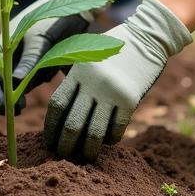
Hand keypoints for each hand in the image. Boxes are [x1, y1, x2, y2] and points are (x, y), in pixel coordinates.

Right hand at [0, 0, 113, 114]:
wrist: (77, 10)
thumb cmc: (53, 19)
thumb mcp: (41, 39)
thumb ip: (29, 60)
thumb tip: (14, 83)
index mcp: (3, 43)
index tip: (3, 108)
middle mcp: (10, 53)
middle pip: (4, 82)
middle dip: (10, 96)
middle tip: (20, 109)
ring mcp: (24, 60)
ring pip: (21, 83)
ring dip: (27, 88)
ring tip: (36, 88)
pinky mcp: (38, 65)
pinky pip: (36, 79)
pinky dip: (41, 80)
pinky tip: (51, 72)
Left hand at [43, 0, 191, 161]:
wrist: (146, 38)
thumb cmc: (112, 50)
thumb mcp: (87, 56)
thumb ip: (72, 79)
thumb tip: (58, 114)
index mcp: (78, 71)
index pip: (57, 105)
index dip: (50, 127)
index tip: (49, 140)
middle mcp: (92, 82)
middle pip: (72, 123)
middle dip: (65, 145)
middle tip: (63, 156)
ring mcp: (112, 92)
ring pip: (94, 133)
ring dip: (87, 150)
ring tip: (84, 157)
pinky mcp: (130, 100)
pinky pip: (116, 130)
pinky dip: (109, 140)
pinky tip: (106, 142)